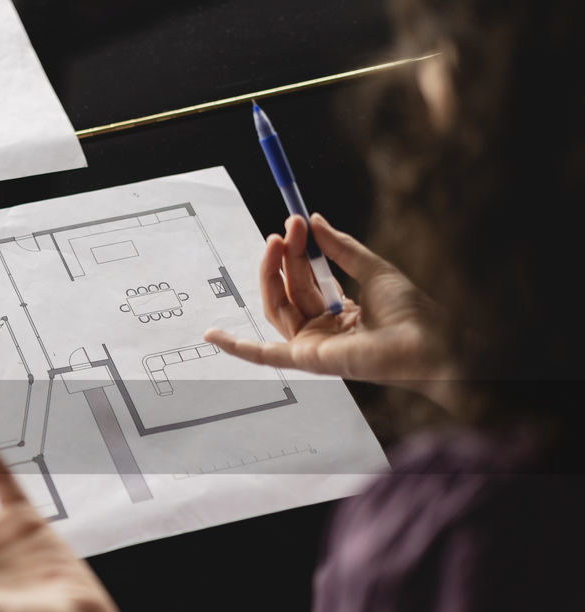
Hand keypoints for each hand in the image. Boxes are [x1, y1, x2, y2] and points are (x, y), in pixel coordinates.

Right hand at [204, 213, 454, 408]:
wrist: (429, 341)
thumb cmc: (413, 314)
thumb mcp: (373, 268)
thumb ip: (340, 247)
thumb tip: (314, 221)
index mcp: (339, 313)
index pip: (304, 279)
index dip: (295, 250)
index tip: (295, 221)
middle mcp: (322, 330)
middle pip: (287, 290)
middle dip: (283, 256)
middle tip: (286, 226)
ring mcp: (312, 346)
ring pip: (277, 307)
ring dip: (272, 274)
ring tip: (277, 240)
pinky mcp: (306, 360)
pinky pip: (264, 354)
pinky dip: (237, 346)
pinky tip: (213, 335)